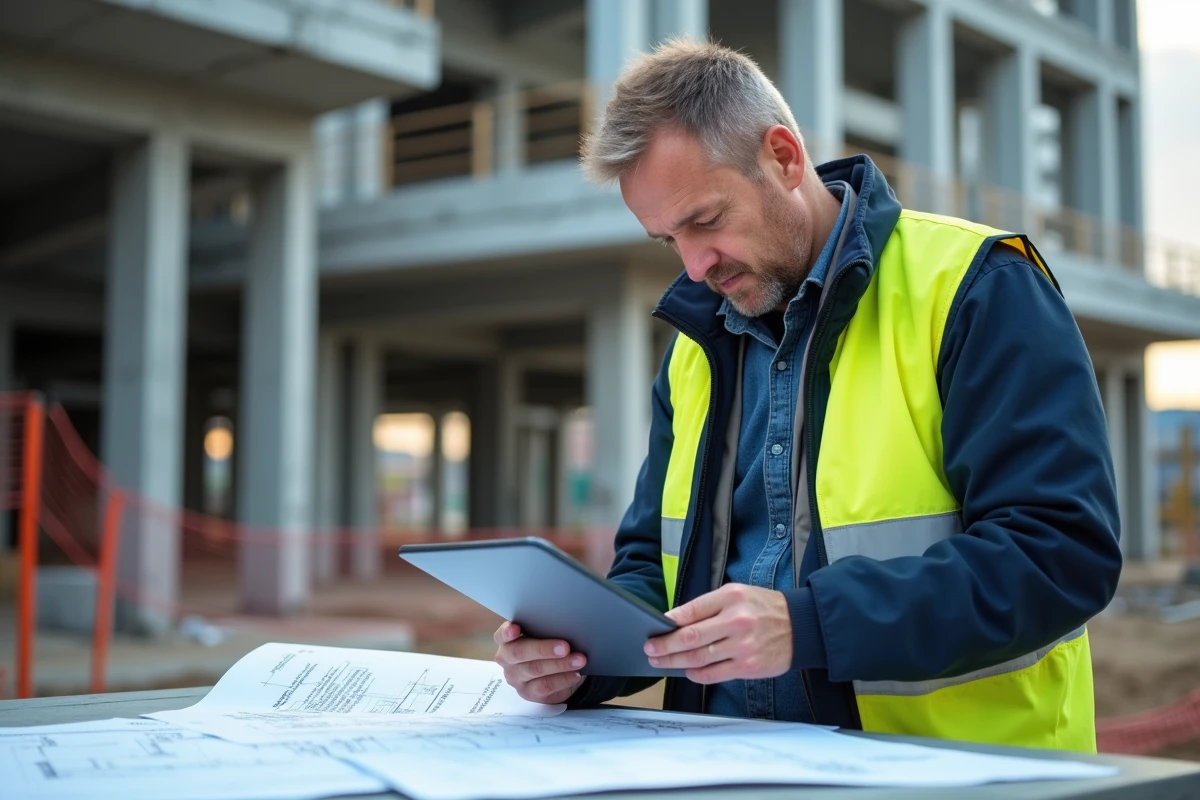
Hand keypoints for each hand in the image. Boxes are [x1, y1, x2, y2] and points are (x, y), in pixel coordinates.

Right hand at [493, 621, 586, 703]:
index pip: (501, 635)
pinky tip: (575, 674)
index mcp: (506, 641)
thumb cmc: (545, 647)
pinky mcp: (528, 693)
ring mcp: (516, 678)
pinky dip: (563, 679)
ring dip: (560, 664)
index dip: (507, 632)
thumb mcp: (541, 637)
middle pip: (520, 652)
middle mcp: (507, 659)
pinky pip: (545, 686)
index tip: (517, 628)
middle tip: (565, 647)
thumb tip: (564, 624)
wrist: (553, 674)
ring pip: (535, 669)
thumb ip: (543, 631)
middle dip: (543, 649)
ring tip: (579, 660)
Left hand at [643, 583, 792, 683]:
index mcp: (731, 598)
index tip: (653, 627)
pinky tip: (687, 671)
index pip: (691, 610)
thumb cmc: (763, 608)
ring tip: (661, 661)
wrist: (800, 626)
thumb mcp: (737, 594)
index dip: (668, 622)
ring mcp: (743, 646)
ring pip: (699, 658)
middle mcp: (736, 621)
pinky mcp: (748, 667)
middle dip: (665, 645)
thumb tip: (676, 619)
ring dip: (675, 662)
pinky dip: (696, 674)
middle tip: (650, 649)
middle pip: (690, 637)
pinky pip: (714, 674)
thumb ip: (708, 605)